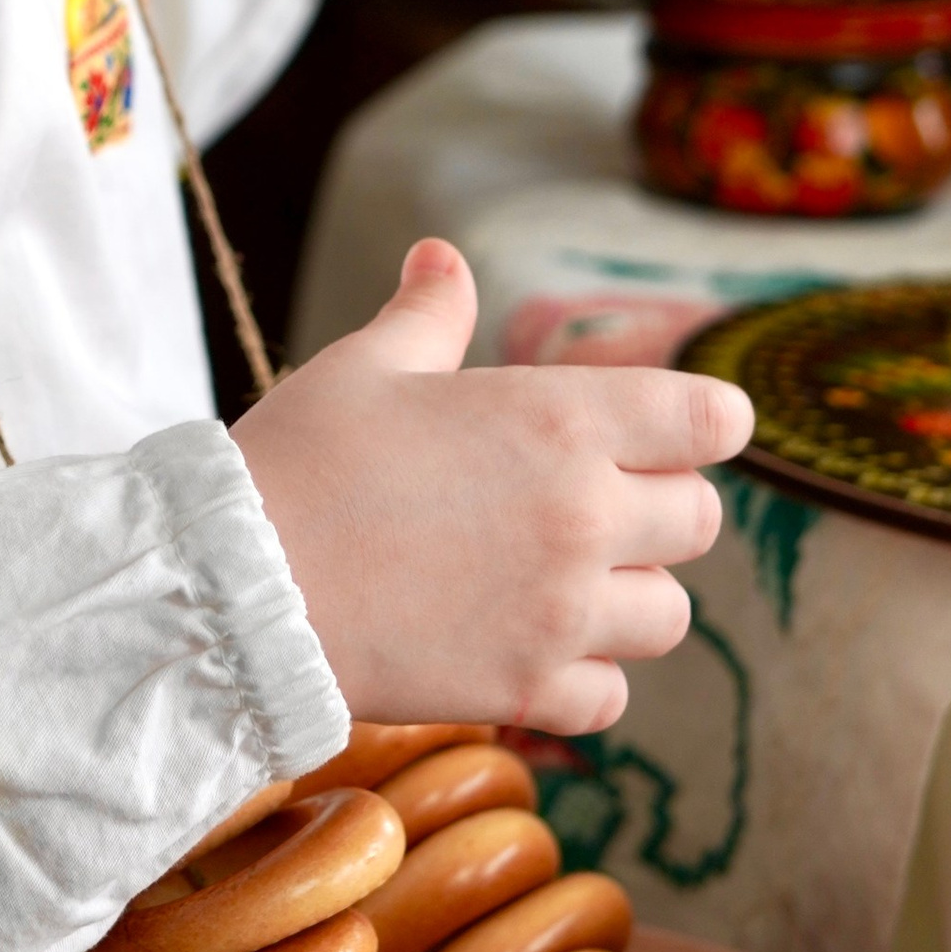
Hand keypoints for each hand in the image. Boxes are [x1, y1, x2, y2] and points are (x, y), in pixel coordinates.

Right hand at [234, 241, 750, 734]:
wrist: (240, 585)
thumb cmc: (300, 459)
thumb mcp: (366, 366)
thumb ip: (428, 314)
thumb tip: (443, 257)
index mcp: (557, 418)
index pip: (711, 419)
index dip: (704, 419)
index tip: (677, 428)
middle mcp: (582, 513)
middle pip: (699, 519)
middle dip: (659, 506)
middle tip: (595, 502)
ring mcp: (561, 609)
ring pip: (668, 614)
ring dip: (630, 595)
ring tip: (566, 581)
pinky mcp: (529, 686)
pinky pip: (611, 693)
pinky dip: (585, 676)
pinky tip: (532, 646)